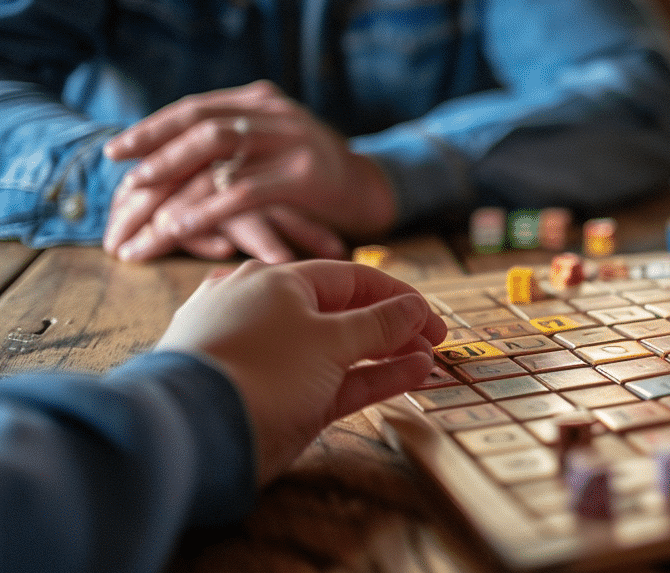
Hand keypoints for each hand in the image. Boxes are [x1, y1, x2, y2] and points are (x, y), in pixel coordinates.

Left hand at [104, 81, 396, 261]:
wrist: (375, 190)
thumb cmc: (314, 177)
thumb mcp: (274, 146)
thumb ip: (235, 143)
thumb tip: (166, 158)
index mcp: (263, 102)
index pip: (197, 107)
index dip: (153, 128)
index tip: (116, 150)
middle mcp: (276, 113)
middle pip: (201, 123)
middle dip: (155, 149)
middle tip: (124, 177)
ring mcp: (293, 140)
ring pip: (217, 151)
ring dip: (172, 176)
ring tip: (141, 200)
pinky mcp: (306, 175)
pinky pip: (243, 191)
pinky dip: (205, 209)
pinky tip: (180, 227)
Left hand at [156, 260, 447, 484]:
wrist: (196, 431)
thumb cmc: (260, 368)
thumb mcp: (331, 339)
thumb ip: (380, 323)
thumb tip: (413, 307)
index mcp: (276, 282)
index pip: (350, 278)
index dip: (397, 296)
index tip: (432, 318)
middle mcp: (268, 313)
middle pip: (344, 313)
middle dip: (393, 327)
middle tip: (433, 343)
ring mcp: (268, 357)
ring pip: (338, 350)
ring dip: (386, 354)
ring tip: (427, 362)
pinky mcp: (272, 396)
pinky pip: (328, 379)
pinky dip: (367, 378)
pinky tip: (407, 377)